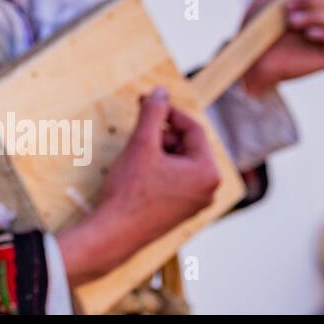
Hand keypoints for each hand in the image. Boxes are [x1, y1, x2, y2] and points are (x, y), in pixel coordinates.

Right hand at [58, 88, 220, 286]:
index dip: (168, 112)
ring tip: (135, 156)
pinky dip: (158, 168)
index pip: (193, 129)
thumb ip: (154, 113)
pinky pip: (174, 178)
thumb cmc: (130, 192)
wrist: (115, 232)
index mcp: (208, 172)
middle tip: (137, 131)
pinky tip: (137, 172)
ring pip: (179, 161)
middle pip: (187, 145)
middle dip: (162, 135)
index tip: (147, 103)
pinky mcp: (181, 210)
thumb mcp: (142, 144)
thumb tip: (161, 91)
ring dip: (158, 151)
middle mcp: (209, 189)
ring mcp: (196, 202)